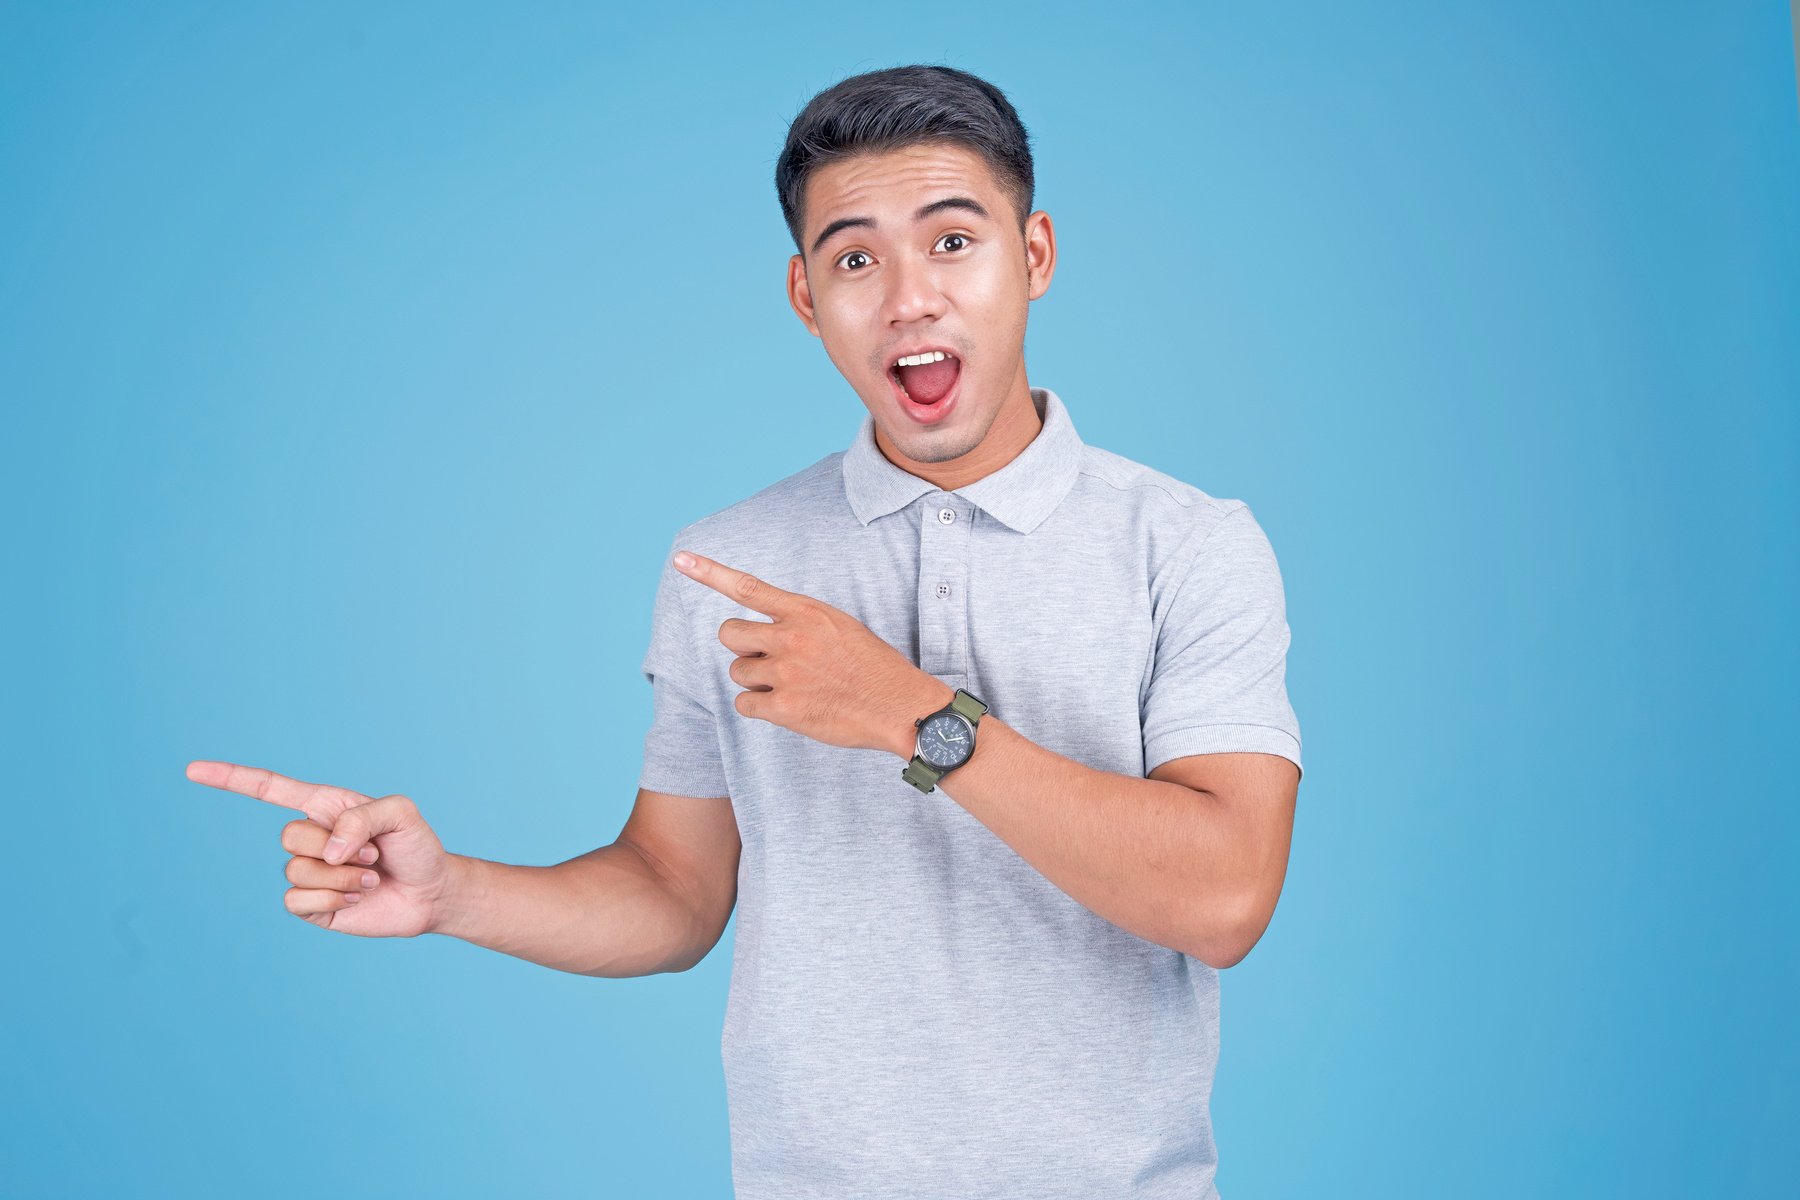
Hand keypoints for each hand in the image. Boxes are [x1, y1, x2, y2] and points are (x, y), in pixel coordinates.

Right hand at [186, 760, 451, 937]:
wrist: (431, 892)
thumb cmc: (416, 846)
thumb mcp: (401, 813)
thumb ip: (362, 817)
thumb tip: (328, 851)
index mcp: (325, 806)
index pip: (269, 789)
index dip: (230, 778)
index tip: (191, 770)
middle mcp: (312, 838)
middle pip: (289, 836)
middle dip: (338, 845)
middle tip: (372, 853)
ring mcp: (309, 872)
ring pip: (297, 870)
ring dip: (342, 876)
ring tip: (370, 877)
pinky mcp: (312, 905)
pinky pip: (297, 900)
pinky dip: (332, 898)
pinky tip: (357, 898)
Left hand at [671, 550, 951, 756]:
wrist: (900, 706)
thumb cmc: (873, 666)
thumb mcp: (840, 626)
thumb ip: (800, 622)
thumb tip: (763, 633)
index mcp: (806, 611)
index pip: (748, 587)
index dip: (709, 572)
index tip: (680, 559)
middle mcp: (790, 637)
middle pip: (730, 634)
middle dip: (742, 647)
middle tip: (768, 659)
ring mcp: (784, 672)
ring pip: (737, 671)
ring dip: (755, 680)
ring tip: (791, 686)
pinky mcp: (783, 707)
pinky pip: (745, 703)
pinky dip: (760, 708)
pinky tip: (790, 707)